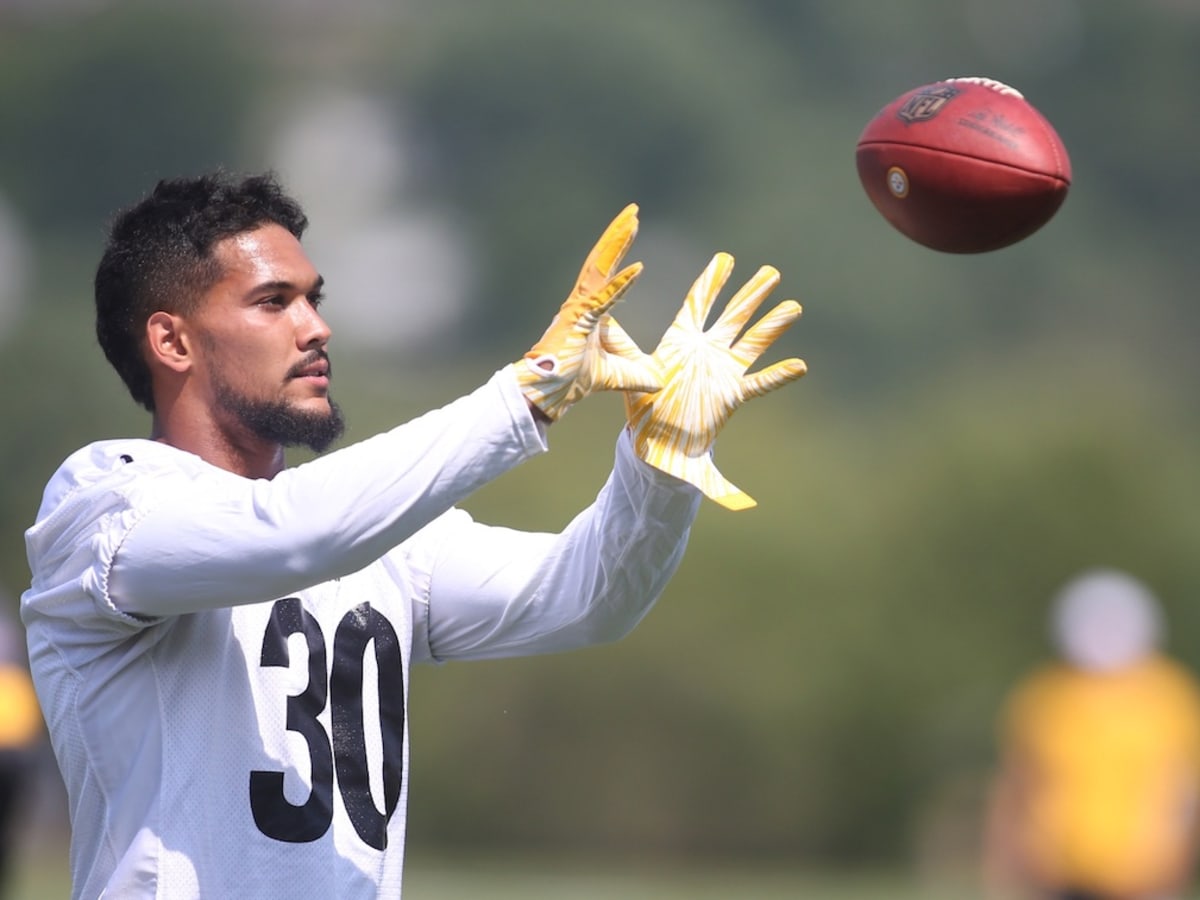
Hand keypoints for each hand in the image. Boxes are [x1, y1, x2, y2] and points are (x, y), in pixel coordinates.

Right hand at [513, 204, 661, 420]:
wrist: (547, 394)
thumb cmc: (570, 382)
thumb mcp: (616, 377)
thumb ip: (636, 375)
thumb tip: (658, 382)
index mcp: (589, 311)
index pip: (607, 274)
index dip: (620, 251)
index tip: (632, 228)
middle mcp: (581, 303)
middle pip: (602, 261)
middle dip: (618, 234)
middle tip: (633, 211)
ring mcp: (578, 309)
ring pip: (599, 268)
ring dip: (616, 243)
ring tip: (632, 219)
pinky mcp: (579, 320)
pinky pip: (604, 298)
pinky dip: (622, 284)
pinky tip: (638, 268)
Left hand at [622, 252, 806, 509]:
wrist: (659, 442)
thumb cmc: (645, 408)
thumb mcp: (634, 370)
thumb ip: (622, 345)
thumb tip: (600, 321)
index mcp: (683, 341)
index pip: (699, 304)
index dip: (712, 281)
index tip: (725, 258)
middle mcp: (707, 351)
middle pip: (734, 315)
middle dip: (752, 293)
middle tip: (771, 271)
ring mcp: (723, 371)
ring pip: (753, 342)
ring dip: (773, 325)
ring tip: (793, 306)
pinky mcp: (732, 395)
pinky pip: (760, 384)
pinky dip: (779, 376)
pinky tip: (799, 365)